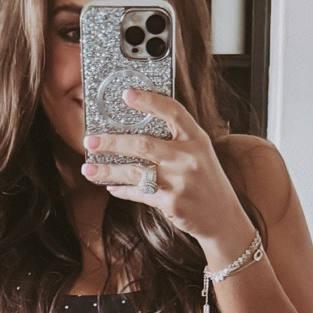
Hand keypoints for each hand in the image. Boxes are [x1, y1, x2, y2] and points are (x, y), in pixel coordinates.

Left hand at [82, 92, 250, 258]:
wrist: (223, 218)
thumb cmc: (207, 182)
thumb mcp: (200, 153)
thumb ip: (177, 139)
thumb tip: (136, 129)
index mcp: (197, 139)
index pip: (172, 111)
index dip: (149, 100)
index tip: (127, 94)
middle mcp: (188, 158)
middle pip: (143, 144)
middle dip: (112, 142)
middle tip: (91, 140)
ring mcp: (179, 181)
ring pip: (135, 171)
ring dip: (108, 171)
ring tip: (88, 169)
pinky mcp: (171, 203)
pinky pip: (139, 193)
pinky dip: (122, 190)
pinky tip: (111, 187)